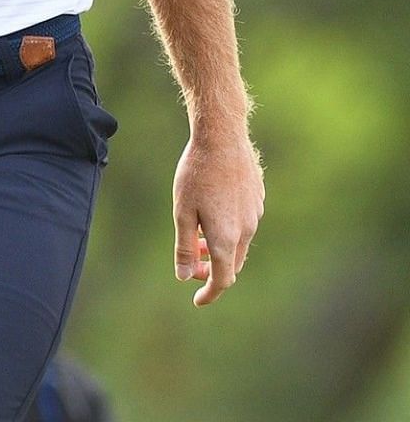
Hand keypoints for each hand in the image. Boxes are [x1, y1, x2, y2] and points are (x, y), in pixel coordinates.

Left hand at [172, 129, 263, 306]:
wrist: (222, 140)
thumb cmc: (196, 174)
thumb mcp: (182, 211)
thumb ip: (184, 247)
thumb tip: (184, 277)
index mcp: (226, 237)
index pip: (223, 279)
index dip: (210, 293)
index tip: (197, 300)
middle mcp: (246, 231)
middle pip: (232, 265)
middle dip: (212, 271)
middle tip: (191, 267)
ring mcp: (255, 215)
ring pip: (238, 244)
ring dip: (219, 250)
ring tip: (197, 239)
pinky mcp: (257, 201)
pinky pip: (243, 226)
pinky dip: (227, 232)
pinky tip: (211, 215)